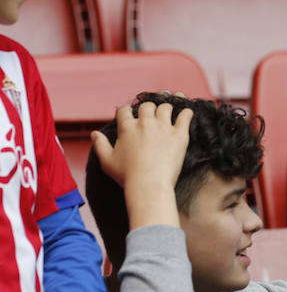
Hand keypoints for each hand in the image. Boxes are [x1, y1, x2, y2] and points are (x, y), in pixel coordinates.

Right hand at [91, 101, 192, 228]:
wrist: (149, 185)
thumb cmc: (127, 176)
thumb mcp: (107, 161)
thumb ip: (100, 145)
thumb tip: (94, 134)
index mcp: (126, 127)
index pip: (124, 110)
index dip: (127, 111)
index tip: (131, 115)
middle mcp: (145, 123)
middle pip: (147, 106)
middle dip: (148, 108)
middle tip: (152, 112)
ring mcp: (163, 127)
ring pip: (166, 107)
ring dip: (167, 106)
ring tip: (170, 108)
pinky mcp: (179, 135)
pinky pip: (185, 116)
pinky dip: (187, 112)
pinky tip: (188, 112)